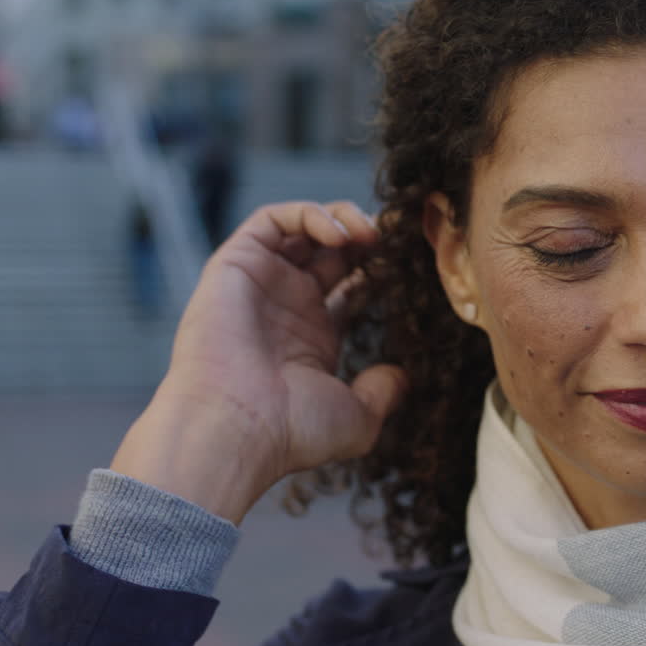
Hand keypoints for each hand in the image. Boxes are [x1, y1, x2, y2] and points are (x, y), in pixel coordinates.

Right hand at [110, 202, 407, 524]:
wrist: (234, 427)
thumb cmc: (291, 431)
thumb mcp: (357, 419)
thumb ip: (383, 393)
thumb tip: (403, 377)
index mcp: (314, 339)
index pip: (352, 287)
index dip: (381, 271)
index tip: (412, 268)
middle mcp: (286, 307)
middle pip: (330, 252)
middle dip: (365, 239)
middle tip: (394, 242)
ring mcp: (261, 284)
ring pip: (301, 228)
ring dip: (341, 218)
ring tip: (370, 234)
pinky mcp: (234, 264)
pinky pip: (270, 220)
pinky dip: (308, 215)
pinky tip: (339, 236)